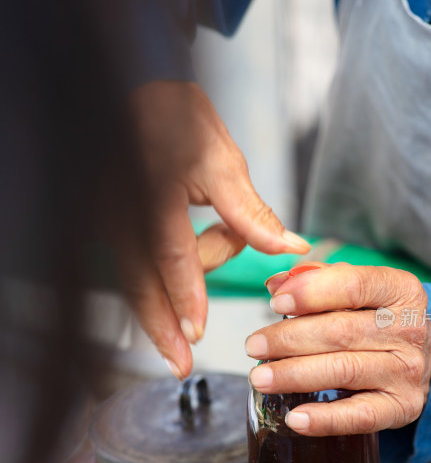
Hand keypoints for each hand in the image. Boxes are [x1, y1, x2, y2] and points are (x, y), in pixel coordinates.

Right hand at [113, 81, 308, 378]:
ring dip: (188, 276)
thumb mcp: (220, 160)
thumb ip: (251, 213)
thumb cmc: (174, 121)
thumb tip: (290, 248)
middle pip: (140, 284)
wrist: (133, 97)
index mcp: (152, 194)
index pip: (169, 256)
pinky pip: (142, 261)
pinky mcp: (110, 227)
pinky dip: (173, 267)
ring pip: (145, 274)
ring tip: (226, 239)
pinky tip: (204, 241)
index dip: (184, 296)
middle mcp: (121, 213)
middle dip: (162, 328)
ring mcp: (108, 222)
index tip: (195, 334)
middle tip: (180, 365)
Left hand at [245, 262, 430, 434]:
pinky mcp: (402, 407)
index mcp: (401, 290)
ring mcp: (408, 371)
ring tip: (260, 377)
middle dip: (289, 339)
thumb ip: (317, 280)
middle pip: (340, 331)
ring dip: (295, 375)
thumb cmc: (375, 319)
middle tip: (253, 346)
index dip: (310, 293)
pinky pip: (360, 416)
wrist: (418, 358)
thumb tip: (276, 284)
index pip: (353, 286)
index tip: (274, 302)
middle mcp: (410, 330)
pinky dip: (324, 419)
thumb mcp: (357, 291)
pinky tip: (294, 418)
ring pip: (344, 370)